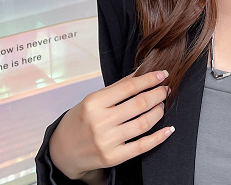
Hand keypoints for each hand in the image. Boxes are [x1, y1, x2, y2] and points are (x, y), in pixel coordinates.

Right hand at [48, 70, 172, 181]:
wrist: (62, 151)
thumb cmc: (80, 120)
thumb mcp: (93, 99)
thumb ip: (118, 86)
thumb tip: (142, 72)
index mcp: (94, 103)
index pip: (129, 87)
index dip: (150, 79)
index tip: (163, 74)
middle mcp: (100, 122)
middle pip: (139, 104)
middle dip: (158, 94)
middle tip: (166, 89)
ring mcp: (106, 141)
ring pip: (143, 123)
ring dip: (158, 111)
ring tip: (162, 104)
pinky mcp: (112, 158)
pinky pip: (141, 146)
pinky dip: (158, 137)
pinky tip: (168, 129)